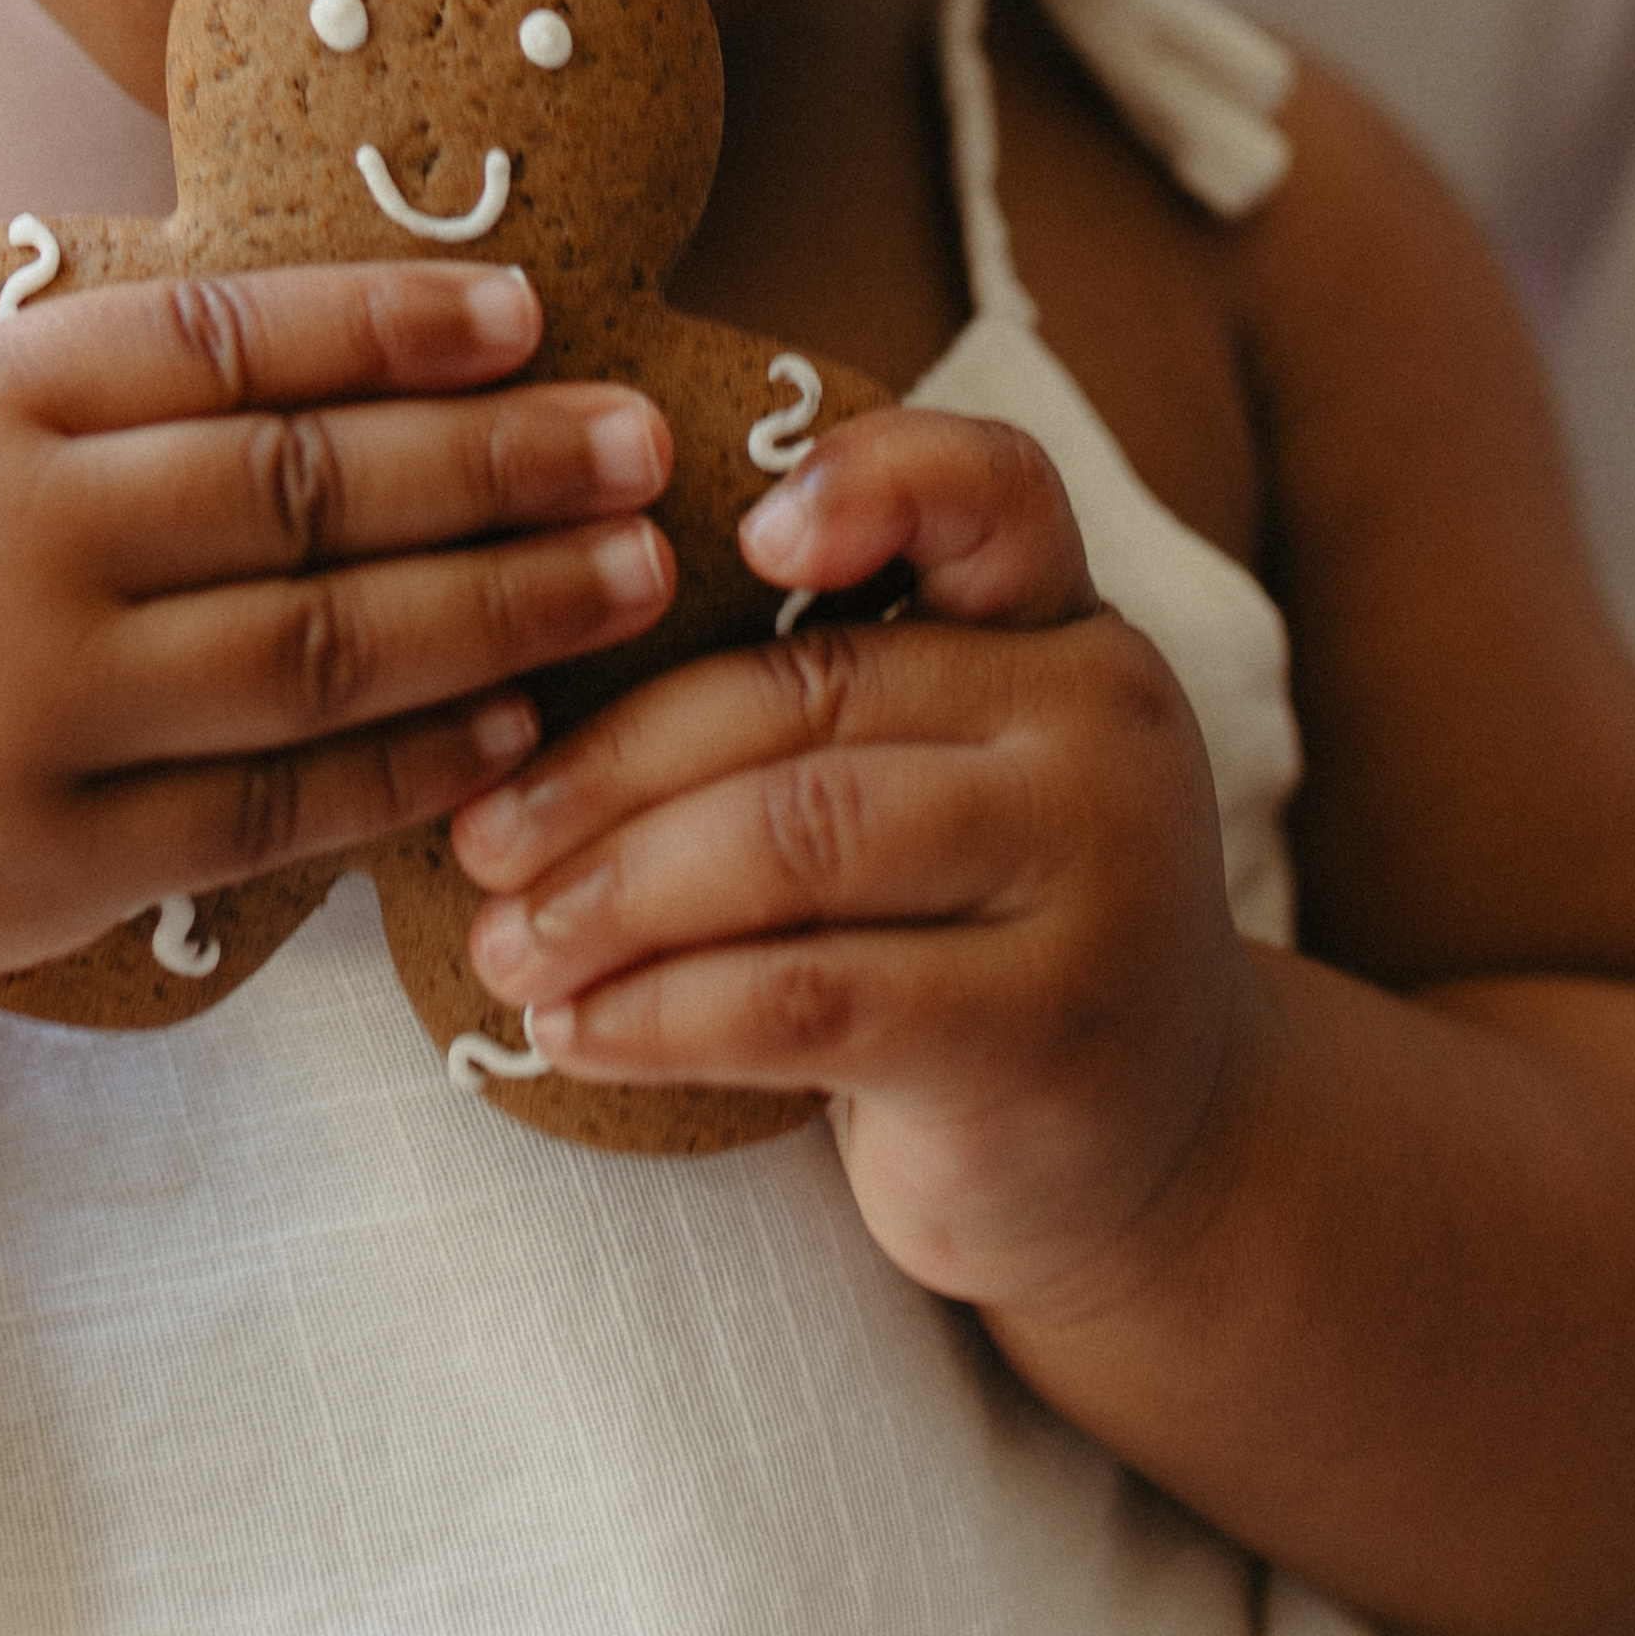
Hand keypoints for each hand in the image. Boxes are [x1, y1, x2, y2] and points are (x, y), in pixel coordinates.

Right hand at [0, 259, 674, 1021]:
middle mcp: (6, 546)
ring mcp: (23, 714)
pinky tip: (499, 730)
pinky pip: (262, 814)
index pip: (226, 338)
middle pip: (307, 488)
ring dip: (497, 607)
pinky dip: (398, 767)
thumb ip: (49, 399)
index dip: (394, 321)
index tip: (532, 311)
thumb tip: (280, 345)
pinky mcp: (32, 869)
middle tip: (647, 445)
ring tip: (623, 573)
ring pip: (317, 647)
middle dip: (502, 461)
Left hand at [446, 404, 1245, 1313]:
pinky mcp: (1042, 1035)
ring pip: (796, 841)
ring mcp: (1093, 881)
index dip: (871, 481)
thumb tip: (548, 656)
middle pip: (812, 694)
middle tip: (483, 839)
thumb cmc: (977, 936)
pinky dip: (659, 1012)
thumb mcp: (946, 779)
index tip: (745, 533)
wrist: (1152, 1155)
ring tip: (508, 945)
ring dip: (615, 896)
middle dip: (613, 767)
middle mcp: (1101, 727)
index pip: (992, 494)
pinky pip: (803, 997)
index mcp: (1064, 631)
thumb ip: (832, 696)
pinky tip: (575, 1032)